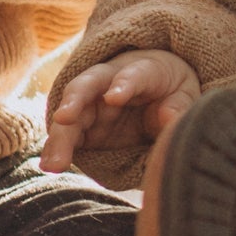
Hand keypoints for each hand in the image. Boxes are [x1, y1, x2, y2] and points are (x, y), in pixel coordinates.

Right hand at [39, 49, 198, 174]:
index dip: (124, 84)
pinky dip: (57, 149)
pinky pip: (67, 135)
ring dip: (60, 136)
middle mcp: (109, 82)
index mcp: (143, 70)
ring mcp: (93, 102)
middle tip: (63, 119)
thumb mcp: (184, 94)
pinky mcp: (84, 125)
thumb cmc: (171, 90)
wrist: (154, 90)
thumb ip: (178, 106)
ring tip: (53, 163)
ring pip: (72, 113)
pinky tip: (50, 165)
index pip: (134, 74)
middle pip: (88, 86)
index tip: (114, 97)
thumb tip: (170, 119)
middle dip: (75, 101)